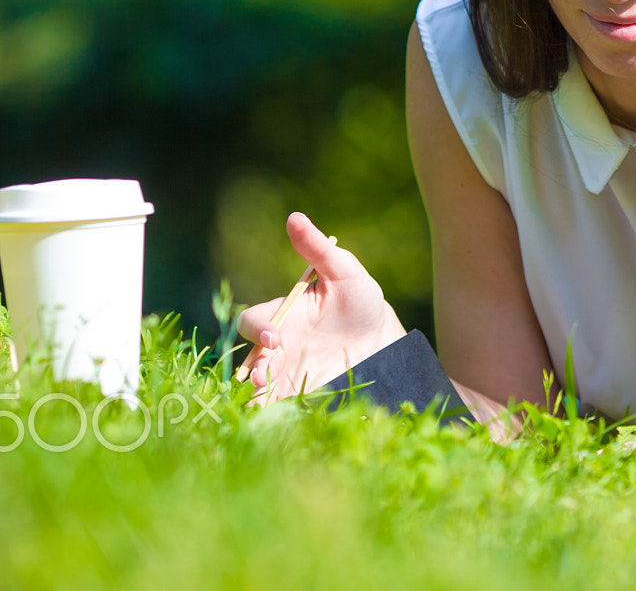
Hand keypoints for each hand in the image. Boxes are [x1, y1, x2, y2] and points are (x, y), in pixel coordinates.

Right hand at [237, 212, 405, 401]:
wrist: (385, 343)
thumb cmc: (361, 301)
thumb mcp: (345, 272)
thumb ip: (318, 250)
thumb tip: (294, 217)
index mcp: (283, 316)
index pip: (255, 320)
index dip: (258, 327)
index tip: (275, 336)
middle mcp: (277, 347)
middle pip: (250, 356)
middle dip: (252, 365)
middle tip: (262, 374)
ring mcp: (285, 373)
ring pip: (256, 386)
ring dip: (254, 393)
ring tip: (262, 397)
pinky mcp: (297, 395)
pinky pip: (275, 406)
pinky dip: (269, 412)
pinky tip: (274, 417)